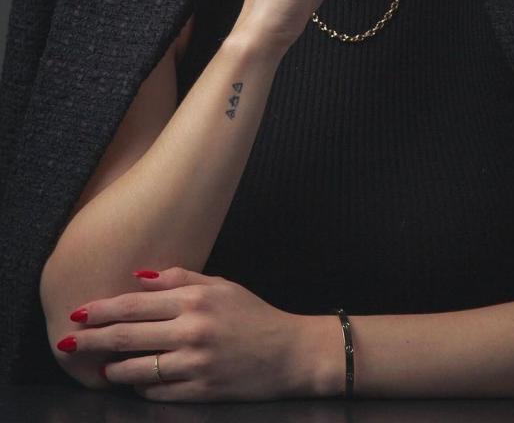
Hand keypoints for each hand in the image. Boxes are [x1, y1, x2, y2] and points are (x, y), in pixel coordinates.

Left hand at [58, 266, 310, 401]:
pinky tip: (133, 382)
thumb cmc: (253, 315)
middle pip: (128, 336)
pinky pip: (157, 391)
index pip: (135, 304)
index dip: (102, 310)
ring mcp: (195, 364)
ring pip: (137, 369)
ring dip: (113, 369)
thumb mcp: (221, 286)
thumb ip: (180, 279)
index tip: (78, 313)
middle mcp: (192, 331)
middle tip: (67, 343)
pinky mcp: (201, 391)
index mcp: (195, 300)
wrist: (289, 353)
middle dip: (92, 339)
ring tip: (101, 368)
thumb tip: (139, 277)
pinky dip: (140, 387)